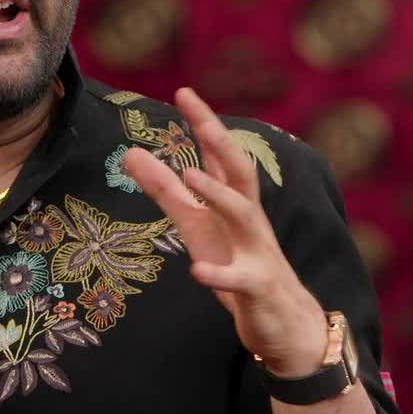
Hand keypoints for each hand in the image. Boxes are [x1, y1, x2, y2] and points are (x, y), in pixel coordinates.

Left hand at [122, 88, 324, 371]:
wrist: (282, 321)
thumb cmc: (237, 263)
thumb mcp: (196, 225)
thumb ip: (166, 191)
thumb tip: (130, 153)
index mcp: (233, 202)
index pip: (220, 155)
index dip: (204, 123)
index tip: (184, 92)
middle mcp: (249, 219)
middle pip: (240, 172)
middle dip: (221, 143)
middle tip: (201, 117)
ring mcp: (256, 250)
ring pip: (243, 215)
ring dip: (217, 194)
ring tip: (189, 175)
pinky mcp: (256, 286)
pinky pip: (238, 278)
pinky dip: (219, 274)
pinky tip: (197, 270)